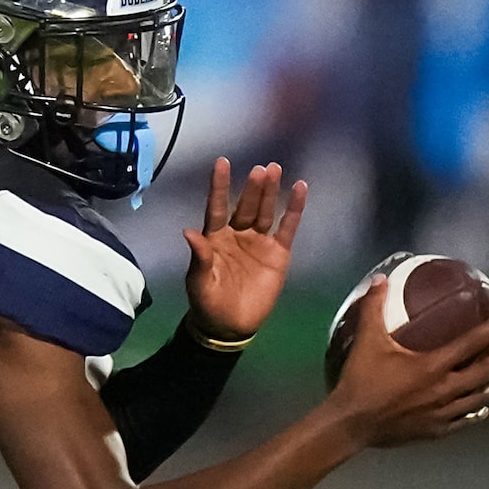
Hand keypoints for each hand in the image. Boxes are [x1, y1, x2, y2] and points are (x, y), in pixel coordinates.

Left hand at [182, 158, 306, 345]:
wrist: (230, 325)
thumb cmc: (208, 303)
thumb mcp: (199, 282)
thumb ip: (199, 257)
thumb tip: (188, 232)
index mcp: (214, 238)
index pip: (217, 207)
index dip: (219, 186)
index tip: (221, 163)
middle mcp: (237, 234)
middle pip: (245, 206)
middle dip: (252, 188)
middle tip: (260, 169)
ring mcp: (258, 241)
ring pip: (265, 211)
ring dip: (270, 192)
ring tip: (275, 170)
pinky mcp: (278, 252)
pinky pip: (288, 226)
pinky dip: (294, 209)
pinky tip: (300, 189)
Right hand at [329, 275, 488, 447]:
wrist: (350, 424)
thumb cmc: (360, 381)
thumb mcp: (367, 342)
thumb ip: (373, 310)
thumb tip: (379, 281)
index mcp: (433, 365)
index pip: (472, 343)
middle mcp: (445, 389)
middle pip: (486, 372)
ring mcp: (442, 412)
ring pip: (481, 398)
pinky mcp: (435, 430)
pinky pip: (464, 420)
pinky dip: (476, 413)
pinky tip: (481, 409)